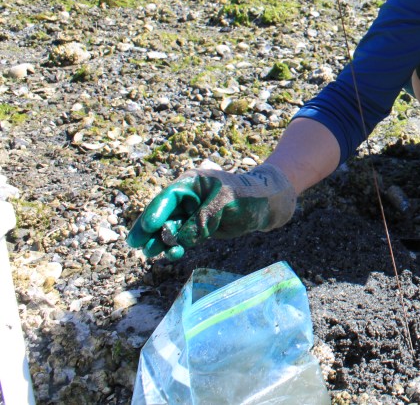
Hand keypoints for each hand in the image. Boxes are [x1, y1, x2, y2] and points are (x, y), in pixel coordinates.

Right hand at [127, 164, 296, 260]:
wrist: (267, 205)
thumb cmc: (249, 196)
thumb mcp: (227, 203)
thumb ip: (203, 219)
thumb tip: (181, 238)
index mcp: (192, 183)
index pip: (169, 197)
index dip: (157, 211)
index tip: (149, 226)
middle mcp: (187, 198)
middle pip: (162, 213)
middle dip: (148, 229)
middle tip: (134, 243)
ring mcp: (191, 214)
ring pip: (169, 228)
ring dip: (160, 240)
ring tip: (151, 253)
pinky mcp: (198, 228)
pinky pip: (181, 238)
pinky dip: (175, 246)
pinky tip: (172, 254)